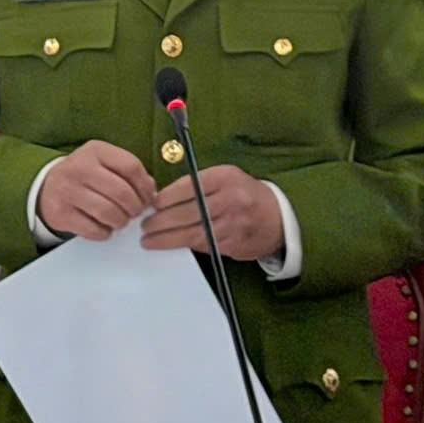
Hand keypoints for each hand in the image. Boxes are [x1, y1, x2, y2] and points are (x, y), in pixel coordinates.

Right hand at [38, 140, 157, 240]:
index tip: (148, 198)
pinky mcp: (61, 213)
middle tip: (135, 213)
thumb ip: (129, 172)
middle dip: (135, 208)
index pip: (131, 166)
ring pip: (108, 212)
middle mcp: (79, 167)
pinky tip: (104, 227)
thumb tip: (152, 192)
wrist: (47, 187)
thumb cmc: (85, 176)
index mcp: (95, 150)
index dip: (145, 186)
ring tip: (121, 220)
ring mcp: (68, 190)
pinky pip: (93, 229)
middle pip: (122, 192)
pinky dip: (105, 233)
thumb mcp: (104, 163)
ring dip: (121, 222)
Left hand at [142, 165, 284, 261]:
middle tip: (145, 226)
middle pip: (188, 212)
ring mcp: (232, 224)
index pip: (189, 186)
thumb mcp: (226, 177)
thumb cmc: (244, 194)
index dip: (167, 198)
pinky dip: (185, 245)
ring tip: (150, 240)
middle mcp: (230, 199)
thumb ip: (199, 184)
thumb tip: (164, 199)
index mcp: (225, 177)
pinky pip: (203, 245)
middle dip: (162, 221)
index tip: (151, 205)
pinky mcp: (232, 244)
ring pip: (193, 233)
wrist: (278, 217)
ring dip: (168, 238)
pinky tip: (172, 245)